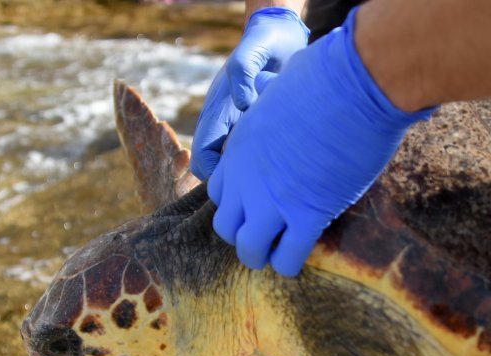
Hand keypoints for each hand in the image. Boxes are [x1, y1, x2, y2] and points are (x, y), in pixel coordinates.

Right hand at [190, 7, 308, 180]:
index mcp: (216, 113)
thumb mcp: (252, 52)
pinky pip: (254, 158)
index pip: (203, 161)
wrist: (280, 37)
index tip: (242, 177)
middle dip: (234, 183)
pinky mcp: (258, 129)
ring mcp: (240, 129)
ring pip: (235, 169)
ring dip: (250, 175)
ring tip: (277, 172)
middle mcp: (224, 126)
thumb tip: (243, 103)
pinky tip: (287, 159)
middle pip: (216, 173)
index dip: (216, 176)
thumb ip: (243, 73)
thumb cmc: (265, 44)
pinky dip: (265, 164)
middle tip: (263, 182)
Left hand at [208, 8, 433, 276]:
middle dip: (246, 234)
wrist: (356, 84)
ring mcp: (273, 199)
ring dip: (264, 255)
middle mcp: (247, 178)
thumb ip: (269, 104)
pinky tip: (303, 255)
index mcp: (240, 147)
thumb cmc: (327, 75)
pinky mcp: (307, 215)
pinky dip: (292, 264)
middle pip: (226, 227)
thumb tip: (269, 90)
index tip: (261, 205)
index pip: (220, 192)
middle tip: (271, 233)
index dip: (240, 204)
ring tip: (282, 252)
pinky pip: (288, 259)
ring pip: (249, 250)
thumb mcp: (280, 87)